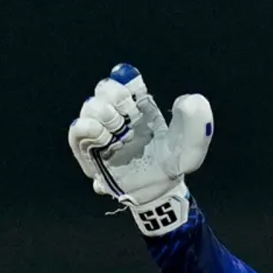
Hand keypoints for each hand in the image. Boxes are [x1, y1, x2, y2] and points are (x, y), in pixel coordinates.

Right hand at [68, 63, 212, 235]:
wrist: (158, 194)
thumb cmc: (172, 166)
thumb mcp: (191, 148)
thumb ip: (196, 125)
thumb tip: (187, 100)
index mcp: (141, 106)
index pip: (126, 79)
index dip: (125, 78)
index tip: (134, 91)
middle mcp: (120, 115)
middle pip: (104, 89)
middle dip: (113, 96)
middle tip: (126, 116)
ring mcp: (103, 132)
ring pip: (89, 108)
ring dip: (99, 115)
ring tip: (114, 133)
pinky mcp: (90, 152)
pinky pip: (76, 134)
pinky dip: (84, 130)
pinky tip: (101, 137)